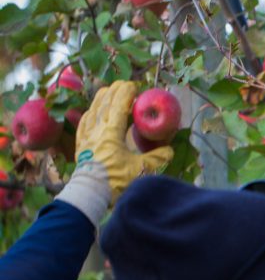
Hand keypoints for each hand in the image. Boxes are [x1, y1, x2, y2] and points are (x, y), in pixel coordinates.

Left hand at [75, 80, 173, 194]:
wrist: (89, 194)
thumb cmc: (115, 181)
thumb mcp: (142, 170)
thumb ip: (157, 158)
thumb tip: (168, 150)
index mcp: (111, 132)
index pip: (119, 105)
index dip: (126, 93)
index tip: (134, 86)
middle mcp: (97, 130)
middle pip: (105, 104)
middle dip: (114, 91)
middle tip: (124, 85)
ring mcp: (86, 137)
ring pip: (93, 110)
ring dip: (101, 99)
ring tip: (108, 91)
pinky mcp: (80, 145)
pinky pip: (83, 123)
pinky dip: (89, 114)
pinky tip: (91, 112)